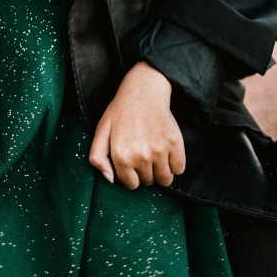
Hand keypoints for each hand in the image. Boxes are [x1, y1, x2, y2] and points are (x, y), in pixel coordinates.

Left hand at [89, 61, 185, 189]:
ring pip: (165, 179)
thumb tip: (110, 180)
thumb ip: (97, 157)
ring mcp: (159, 150)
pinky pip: (179, 169)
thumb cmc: (122, 112)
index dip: (132, 174)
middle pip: (149, 182)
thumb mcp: (102, 131)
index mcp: (121, 155)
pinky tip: (166, 151)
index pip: (131, 184)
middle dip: (146, 171)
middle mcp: (140, 156)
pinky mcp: (175, 144)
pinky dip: (175, 164)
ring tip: (155, 154)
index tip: (132, 161)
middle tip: (143, 152)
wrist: (143, 91)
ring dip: (161, 171)